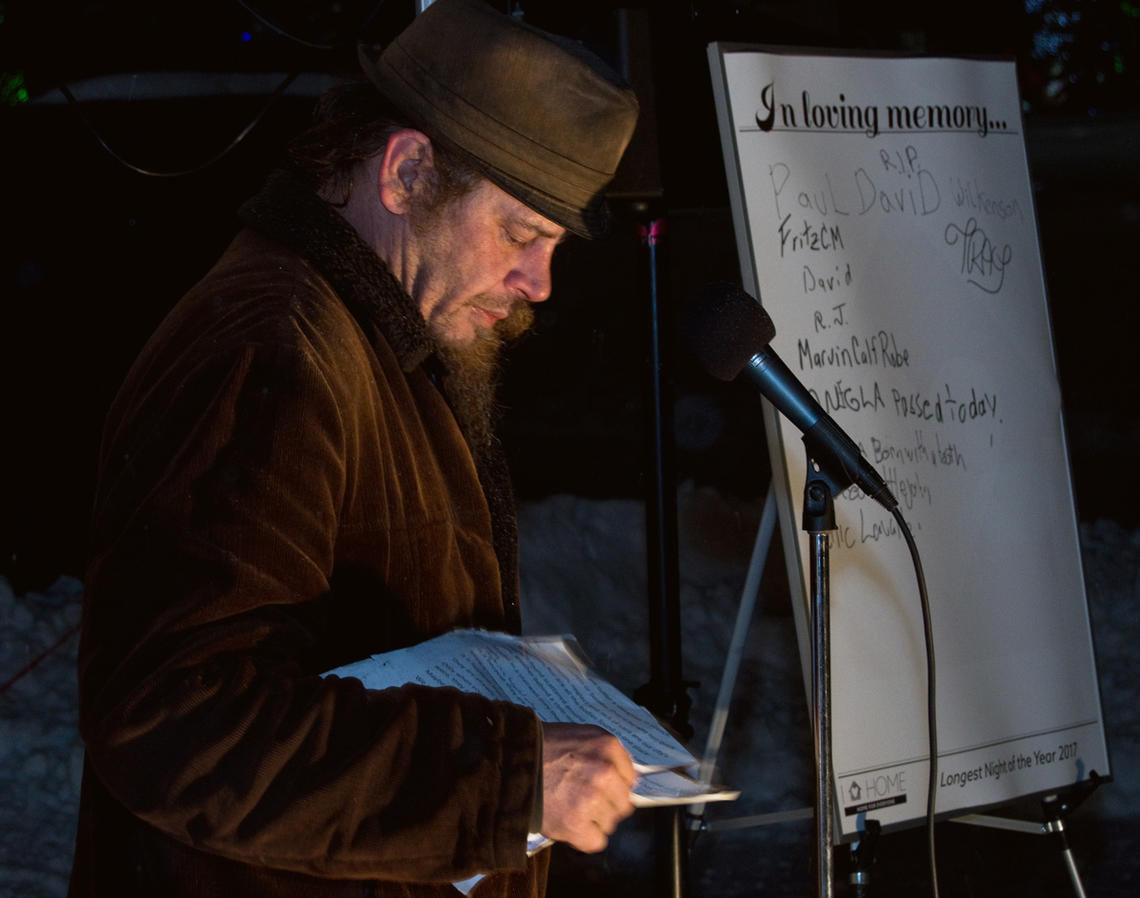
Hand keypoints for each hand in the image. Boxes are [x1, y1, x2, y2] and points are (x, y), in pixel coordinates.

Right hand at [540, 722, 636, 852]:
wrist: (510, 764)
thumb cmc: (544, 749)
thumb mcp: (582, 735)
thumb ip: (608, 753)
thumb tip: (630, 778)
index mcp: (608, 748)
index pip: (630, 779)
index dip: (614, 785)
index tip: (600, 786)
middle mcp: (605, 773)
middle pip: (622, 804)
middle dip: (605, 804)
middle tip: (582, 799)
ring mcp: (591, 799)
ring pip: (609, 824)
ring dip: (592, 821)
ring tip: (570, 808)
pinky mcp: (576, 824)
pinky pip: (596, 842)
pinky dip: (583, 838)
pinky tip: (569, 823)